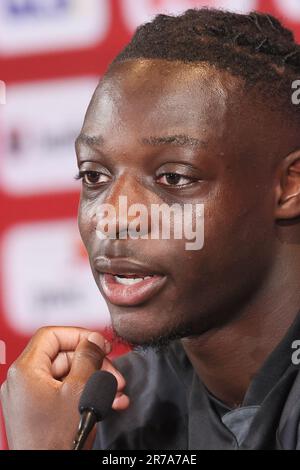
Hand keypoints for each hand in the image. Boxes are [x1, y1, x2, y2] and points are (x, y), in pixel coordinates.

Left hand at [0, 327, 128, 449]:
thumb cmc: (54, 442)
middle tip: (113, 371)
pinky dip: (85, 394)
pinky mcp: (38, 412)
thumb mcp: (79, 391)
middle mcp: (22, 382)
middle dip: (93, 363)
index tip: (99, 342)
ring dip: (95, 380)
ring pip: (68, 376)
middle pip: (63, 356)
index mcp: (24, 371)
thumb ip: (88, 358)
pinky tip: (108, 402)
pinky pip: (64, 393)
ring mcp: (29, 398)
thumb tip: (94, 340)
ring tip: (116, 391)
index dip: (79, 335)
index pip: (51, 335)